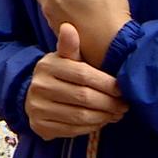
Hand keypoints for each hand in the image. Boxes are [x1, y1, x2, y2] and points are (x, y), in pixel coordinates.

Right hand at [25, 23, 128, 140]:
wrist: (34, 96)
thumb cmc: (59, 75)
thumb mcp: (64, 59)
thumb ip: (70, 46)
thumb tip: (68, 27)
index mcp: (47, 66)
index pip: (83, 75)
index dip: (106, 83)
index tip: (121, 89)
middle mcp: (39, 86)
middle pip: (84, 97)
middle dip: (109, 103)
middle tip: (123, 105)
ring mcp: (37, 107)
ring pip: (80, 115)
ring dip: (104, 116)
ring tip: (116, 113)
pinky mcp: (40, 125)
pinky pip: (73, 130)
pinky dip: (92, 127)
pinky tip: (100, 121)